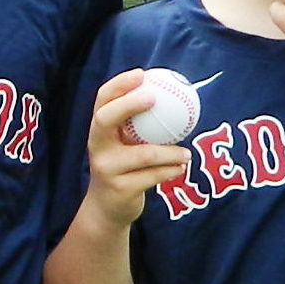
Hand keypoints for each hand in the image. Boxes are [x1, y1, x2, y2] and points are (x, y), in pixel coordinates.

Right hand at [81, 71, 190, 228]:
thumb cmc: (123, 169)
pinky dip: (172, 170)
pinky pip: (154, 175)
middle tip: (154, 98)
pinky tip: (181, 168)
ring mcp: (106, 169)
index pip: (102, 101)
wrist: (107, 209)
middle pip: (105, 119)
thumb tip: (175, 94)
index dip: (118, 85)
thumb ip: (139, 125)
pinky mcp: (120, 189)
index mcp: (99, 133)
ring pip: (145, 154)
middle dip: (128, 104)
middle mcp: (97, 148)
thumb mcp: (123, 145)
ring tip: (186, 153)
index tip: (141, 74)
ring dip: (172, 152)